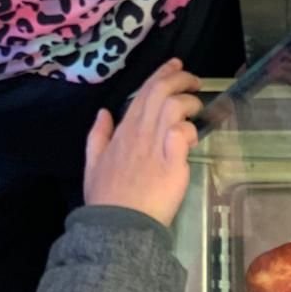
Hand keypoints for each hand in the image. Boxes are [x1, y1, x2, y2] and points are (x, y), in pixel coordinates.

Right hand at [83, 59, 201, 228]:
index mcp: (123, 131)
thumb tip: (103, 112)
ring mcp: (156, 146)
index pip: (144, 92)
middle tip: (194, 80)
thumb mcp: (93, 164)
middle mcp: (140, 132)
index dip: (161, 74)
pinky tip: (193, 136)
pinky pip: (182, 135)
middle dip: (180, 79)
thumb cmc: (106, 198)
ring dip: (188, 103)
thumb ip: (97, 136)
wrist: (118, 227)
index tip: (175, 65)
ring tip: (197, 108)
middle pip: (160, 92)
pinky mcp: (173, 164)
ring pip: (173, 107)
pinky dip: (189, 130)